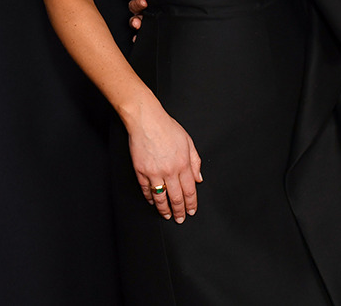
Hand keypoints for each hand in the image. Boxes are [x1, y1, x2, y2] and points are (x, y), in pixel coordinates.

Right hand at [127, 103, 202, 223]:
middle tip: (180, 219)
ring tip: (167, 215)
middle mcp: (170, 170)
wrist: (147, 121)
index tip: (192, 210)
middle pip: (177, 197)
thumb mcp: (188, 141)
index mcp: (183, 163)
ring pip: (161, 198)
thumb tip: (199, 178)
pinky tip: (154, 202)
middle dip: (180, 211)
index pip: (190, 190)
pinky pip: (146, 191)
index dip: (191, 203)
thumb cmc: (167, 128)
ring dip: (165, 209)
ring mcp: (154, 173)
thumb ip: (195, 161)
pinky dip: (151, 199)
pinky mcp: (141, 172)